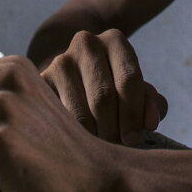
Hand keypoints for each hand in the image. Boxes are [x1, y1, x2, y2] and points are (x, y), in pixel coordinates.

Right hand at [40, 29, 168, 145]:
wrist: (76, 75)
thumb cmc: (115, 88)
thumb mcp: (137, 91)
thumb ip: (151, 104)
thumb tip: (150, 123)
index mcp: (115, 40)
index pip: (128, 80)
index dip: (134, 114)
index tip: (134, 140)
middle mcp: (86, 43)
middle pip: (103, 97)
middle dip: (113, 130)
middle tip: (116, 150)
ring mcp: (60, 61)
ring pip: (80, 112)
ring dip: (93, 137)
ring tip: (100, 151)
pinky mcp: (40, 82)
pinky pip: (58, 118)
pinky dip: (72, 136)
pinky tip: (79, 145)